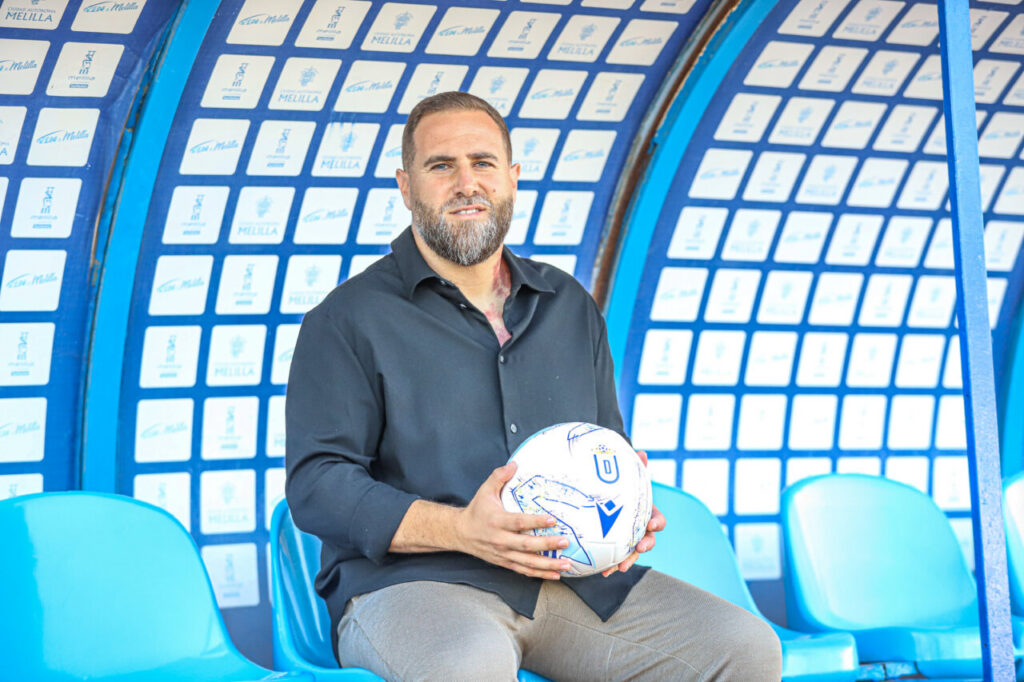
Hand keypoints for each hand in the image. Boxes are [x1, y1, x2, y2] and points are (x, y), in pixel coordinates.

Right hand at [455, 462, 571, 579]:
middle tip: (565, 542)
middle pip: (526, 545)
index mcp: (496, 521)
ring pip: (527, 562)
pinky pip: (524, 570)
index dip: (535, 522)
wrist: (461, 533)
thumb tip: (514, 464)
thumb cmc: (477, 510)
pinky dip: (540, 574)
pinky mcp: (505, 563)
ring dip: (548, 565)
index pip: (518, 522)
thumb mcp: (485, 491)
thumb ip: (499, 476)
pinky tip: (555, 575)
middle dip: (547, 545)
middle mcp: (500, 539)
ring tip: (566, 565)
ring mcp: (503, 554)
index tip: (552, 519)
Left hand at [603, 450, 665, 576]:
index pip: (658, 520)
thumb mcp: (628, 477)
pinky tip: (602, 572)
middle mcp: (641, 528)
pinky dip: (612, 565)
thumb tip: (641, 452)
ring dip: (628, 560)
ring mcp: (630, 539)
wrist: (611, 496)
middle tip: (639, 547)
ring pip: (633, 552)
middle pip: (649, 539)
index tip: (653, 525)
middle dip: (646, 544)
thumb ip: (636, 467)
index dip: (657, 523)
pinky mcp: (617, 547)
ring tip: (618, 567)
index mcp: (647, 513)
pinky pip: (618, 558)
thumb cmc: (622, 487)